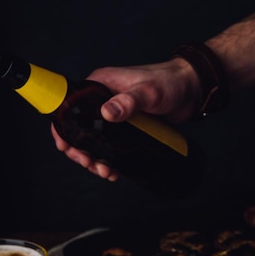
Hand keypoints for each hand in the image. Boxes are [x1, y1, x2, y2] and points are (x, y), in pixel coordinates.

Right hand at [51, 58, 201, 179]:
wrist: (191, 90)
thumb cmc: (169, 82)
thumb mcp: (148, 92)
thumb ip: (128, 101)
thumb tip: (106, 113)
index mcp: (99, 86)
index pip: (69, 107)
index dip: (63, 128)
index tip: (66, 147)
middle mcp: (101, 100)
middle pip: (79, 129)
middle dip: (80, 150)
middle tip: (90, 164)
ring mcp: (113, 115)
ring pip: (94, 141)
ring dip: (95, 159)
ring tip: (105, 172)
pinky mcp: (125, 128)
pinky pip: (110, 146)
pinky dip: (108, 160)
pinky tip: (114, 171)